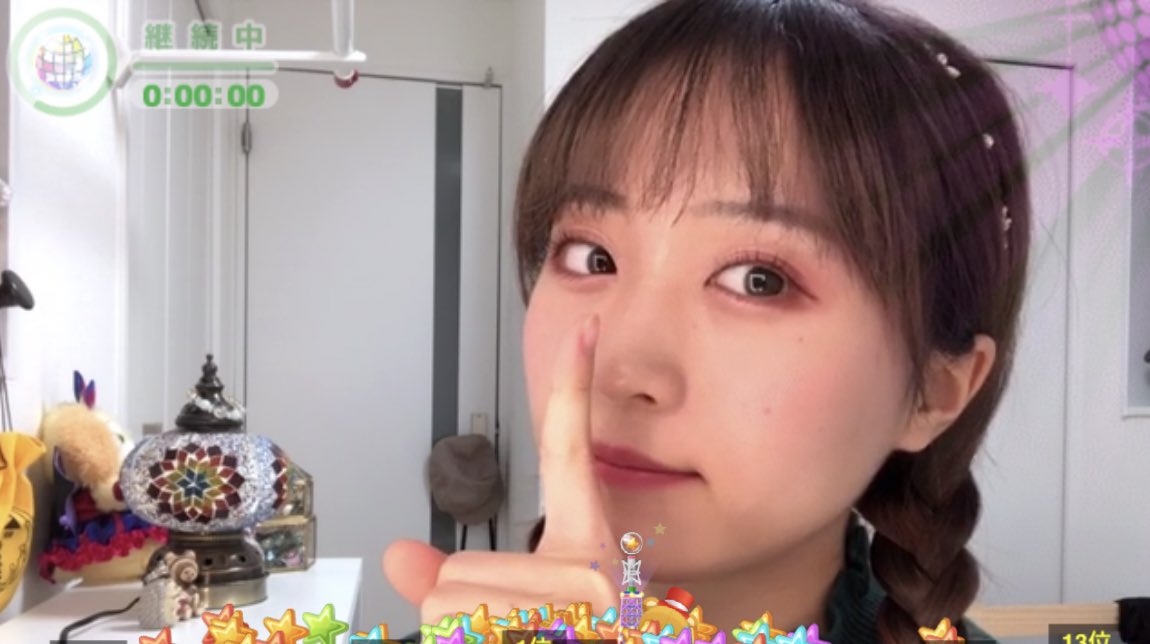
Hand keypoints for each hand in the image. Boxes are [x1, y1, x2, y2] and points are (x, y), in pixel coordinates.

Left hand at [384, 315, 618, 624]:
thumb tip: (398, 554)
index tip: (588, 328)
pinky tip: (526, 640)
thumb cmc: (586, 635)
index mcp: (590, 551)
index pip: (574, 451)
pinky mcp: (568, 622)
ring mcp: (586, 610)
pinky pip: (462, 628)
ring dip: (461, 639)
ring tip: (530, 642)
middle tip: (523, 639)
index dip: (573, 388)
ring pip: (449, 612)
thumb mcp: (531, 612)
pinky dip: (463, 639)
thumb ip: (465, 580)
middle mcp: (594, 575)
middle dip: (461, 620)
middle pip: (455, 578)